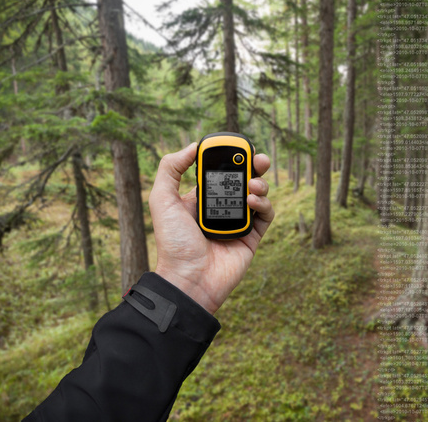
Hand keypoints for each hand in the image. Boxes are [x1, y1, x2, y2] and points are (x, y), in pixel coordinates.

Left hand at [148, 142, 273, 314]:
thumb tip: (192, 146)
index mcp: (200, 198)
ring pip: (258, 194)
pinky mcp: (251, 237)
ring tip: (253, 184)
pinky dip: (264, 203)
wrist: (188, 280)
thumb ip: (171, 169)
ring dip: (260, 183)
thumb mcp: (162, 200)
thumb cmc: (173, 243)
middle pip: (243, 179)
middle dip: (254, 166)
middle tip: (258, 159)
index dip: (230, 158)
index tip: (236, 147)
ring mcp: (238, 222)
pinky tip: (252, 201)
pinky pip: (266, 215)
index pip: (220, 171)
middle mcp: (220, 208)